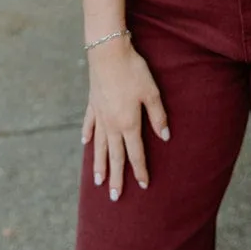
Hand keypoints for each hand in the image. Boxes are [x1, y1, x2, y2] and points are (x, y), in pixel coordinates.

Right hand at [81, 36, 169, 201]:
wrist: (107, 52)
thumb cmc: (133, 71)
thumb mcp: (151, 93)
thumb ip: (158, 116)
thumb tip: (165, 136)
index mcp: (129, 124)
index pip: (135, 154)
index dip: (140, 170)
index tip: (143, 185)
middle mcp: (112, 124)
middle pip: (115, 156)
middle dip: (117, 177)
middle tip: (115, 197)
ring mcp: (100, 115)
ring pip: (100, 146)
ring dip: (100, 164)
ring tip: (98, 181)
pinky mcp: (92, 103)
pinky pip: (89, 124)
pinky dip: (88, 135)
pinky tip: (86, 144)